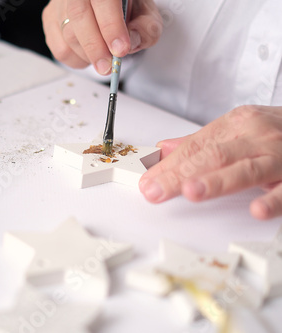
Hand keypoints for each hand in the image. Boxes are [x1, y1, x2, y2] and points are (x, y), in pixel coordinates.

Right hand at [42, 0, 161, 74]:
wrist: (110, 7)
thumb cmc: (127, 9)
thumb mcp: (146, 15)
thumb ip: (146, 28)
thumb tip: (131, 43)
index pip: (103, 1)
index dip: (111, 26)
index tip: (120, 50)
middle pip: (79, 16)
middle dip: (95, 47)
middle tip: (108, 67)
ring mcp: (59, 3)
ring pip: (67, 34)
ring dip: (87, 55)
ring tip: (103, 59)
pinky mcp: (50, 18)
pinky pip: (58, 47)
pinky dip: (75, 59)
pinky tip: (89, 56)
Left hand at [139, 105, 281, 219]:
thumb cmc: (277, 131)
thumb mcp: (238, 130)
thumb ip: (201, 143)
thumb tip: (163, 150)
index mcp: (237, 124)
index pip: (195, 146)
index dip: (169, 165)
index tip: (148, 182)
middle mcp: (257, 136)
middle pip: (213, 156)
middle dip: (181, 174)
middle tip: (156, 190)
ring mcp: (279, 155)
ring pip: (245, 169)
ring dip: (218, 181)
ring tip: (191, 191)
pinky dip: (274, 198)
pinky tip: (257, 209)